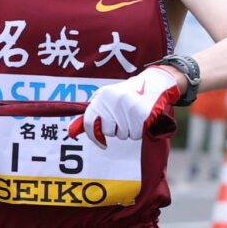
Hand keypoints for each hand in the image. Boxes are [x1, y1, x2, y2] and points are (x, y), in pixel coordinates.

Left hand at [68, 66, 183, 147]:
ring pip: (123, 135)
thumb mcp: (108, 98)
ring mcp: (128, 107)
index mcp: (103, 96)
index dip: (94, 136)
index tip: (101, 143)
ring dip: (128, 130)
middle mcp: (113, 101)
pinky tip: (141, 119)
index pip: (89, 121)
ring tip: (133, 116)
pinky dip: (138, 131)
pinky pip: (135, 135)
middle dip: (116, 130)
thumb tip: (71, 132)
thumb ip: (93, 114)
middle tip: (123, 118)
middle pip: (109, 131)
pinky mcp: (142, 114)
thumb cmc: (128, 93)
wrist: (155, 83)